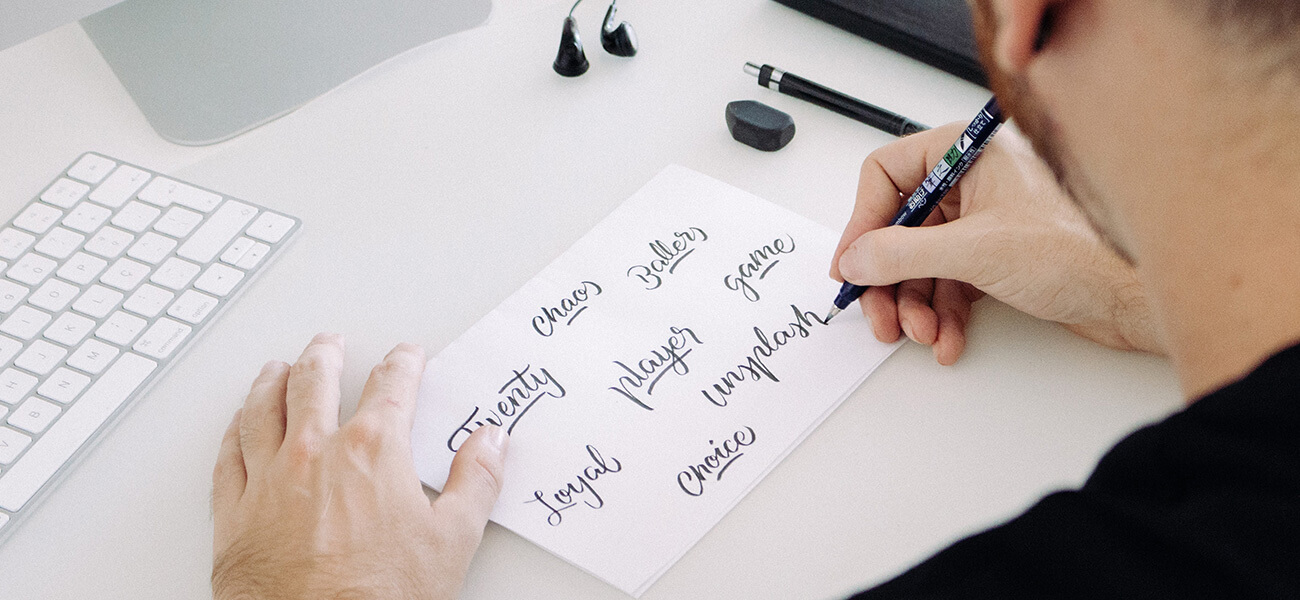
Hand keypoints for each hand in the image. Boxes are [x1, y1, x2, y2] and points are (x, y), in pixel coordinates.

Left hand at [212, 334, 507, 599]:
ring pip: (263, 409)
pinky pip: (228, 455)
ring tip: (277, 368)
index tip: (406, 357)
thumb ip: (476, 482)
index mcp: (373, 451)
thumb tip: (491, 444)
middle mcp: (315, 452)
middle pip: (315, 382)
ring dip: (272, 381)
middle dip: (326, 355)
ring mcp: (268, 479)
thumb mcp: (452, 541)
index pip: (392, 386)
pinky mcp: (234, 512)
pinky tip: (237, 423)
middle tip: (331, 343)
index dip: (403, 365)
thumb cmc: (378, 596)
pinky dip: (233, 430)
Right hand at [830, 124, 1161, 364]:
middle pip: (899, 227)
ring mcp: (985, 219)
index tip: (850, 265)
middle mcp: (974, 180)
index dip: (862, 222)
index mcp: (969, 151)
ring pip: (921, 262)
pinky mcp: (997, 255)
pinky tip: (947, 339)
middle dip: (889, 279)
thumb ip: (903, 254)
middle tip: (880, 316)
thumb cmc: (1083, 252)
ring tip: (922, 334)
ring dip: (915, 304)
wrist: (1136, 296)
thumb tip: (856, 258)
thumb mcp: (976, 251)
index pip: (887, 174)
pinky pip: (949, 283)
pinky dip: (942, 313)